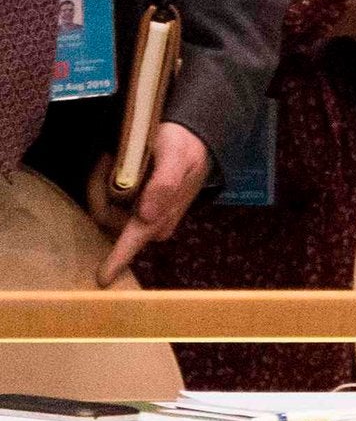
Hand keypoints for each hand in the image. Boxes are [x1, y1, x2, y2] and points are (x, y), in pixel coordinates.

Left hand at [85, 122, 210, 286]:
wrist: (192, 140)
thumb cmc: (184, 147)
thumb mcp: (177, 157)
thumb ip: (165, 184)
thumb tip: (148, 216)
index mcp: (162, 218)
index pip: (134, 240)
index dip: (117, 259)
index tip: (102, 279)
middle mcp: (150, 226)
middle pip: (106, 220)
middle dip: (99, 190)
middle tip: (108, 160)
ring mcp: (141, 220)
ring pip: (103, 210)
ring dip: (100, 183)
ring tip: (113, 159)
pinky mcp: (134, 212)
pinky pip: (106, 204)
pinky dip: (103, 183)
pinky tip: (114, 166)